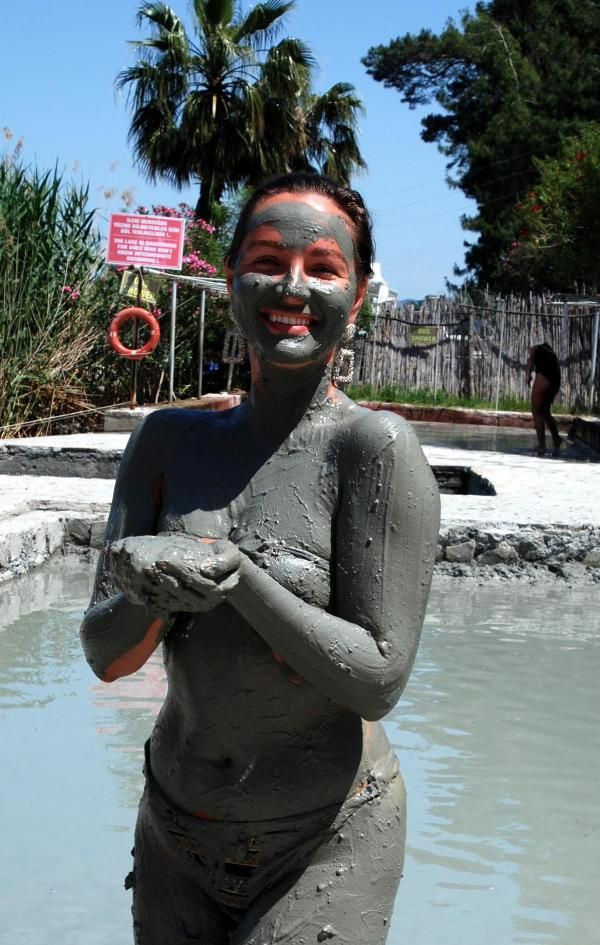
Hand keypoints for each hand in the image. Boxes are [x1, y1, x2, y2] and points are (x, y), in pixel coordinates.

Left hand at [108, 533, 241, 615]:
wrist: (229, 571)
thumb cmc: (227, 558)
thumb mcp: (230, 554)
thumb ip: (221, 562)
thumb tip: (205, 570)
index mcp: (220, 588)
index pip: (194, 578)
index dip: (177, 570)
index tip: (162, 561)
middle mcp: (209, 601)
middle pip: (182, 591)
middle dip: (165, 579)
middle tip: (150, 568)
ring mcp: (199, 606)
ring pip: (175, 600)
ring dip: (159, 589)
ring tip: (148, 576)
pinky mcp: (190, 608)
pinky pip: (173, 606)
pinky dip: (160, 599)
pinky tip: (149, 590)